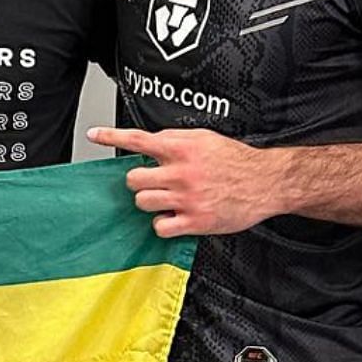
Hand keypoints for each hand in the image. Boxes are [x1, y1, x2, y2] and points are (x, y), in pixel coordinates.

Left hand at [86, 125, 278, 236]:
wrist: (267, 181)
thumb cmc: (236, 160)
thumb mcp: (205, 138)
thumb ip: (175, 139)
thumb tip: (150, 142)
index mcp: (182, 148)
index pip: (138, 139)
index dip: (111, 136)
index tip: (93, 134)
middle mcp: (181, 173)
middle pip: (133, 179)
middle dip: (139, 181)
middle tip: (154, 182)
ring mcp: (187, 198)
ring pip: (142, 202)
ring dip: (150, 202)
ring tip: (167, 199)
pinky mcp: (195, 221)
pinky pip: (159, 227)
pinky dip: (163, 224)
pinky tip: (175, 216)